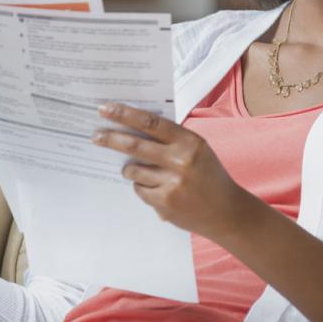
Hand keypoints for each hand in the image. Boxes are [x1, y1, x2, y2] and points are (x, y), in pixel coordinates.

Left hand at [92, 102, 252, 242]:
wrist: (227, 212)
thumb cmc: (208, 175)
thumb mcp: (197, 150)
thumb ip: (170, 139)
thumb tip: (132, 126)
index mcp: (189, 141)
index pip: (150, 122)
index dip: (125, 114)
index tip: (106, 109)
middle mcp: (181, 161)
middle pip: (135, 145)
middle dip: (111, 139)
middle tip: (95, 136)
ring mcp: (172, 183)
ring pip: (133, 171)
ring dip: (130, 170)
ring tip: (141, 172)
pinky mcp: (164, 204)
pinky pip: (139, 190)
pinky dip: (143, 188)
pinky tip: (159, 190)